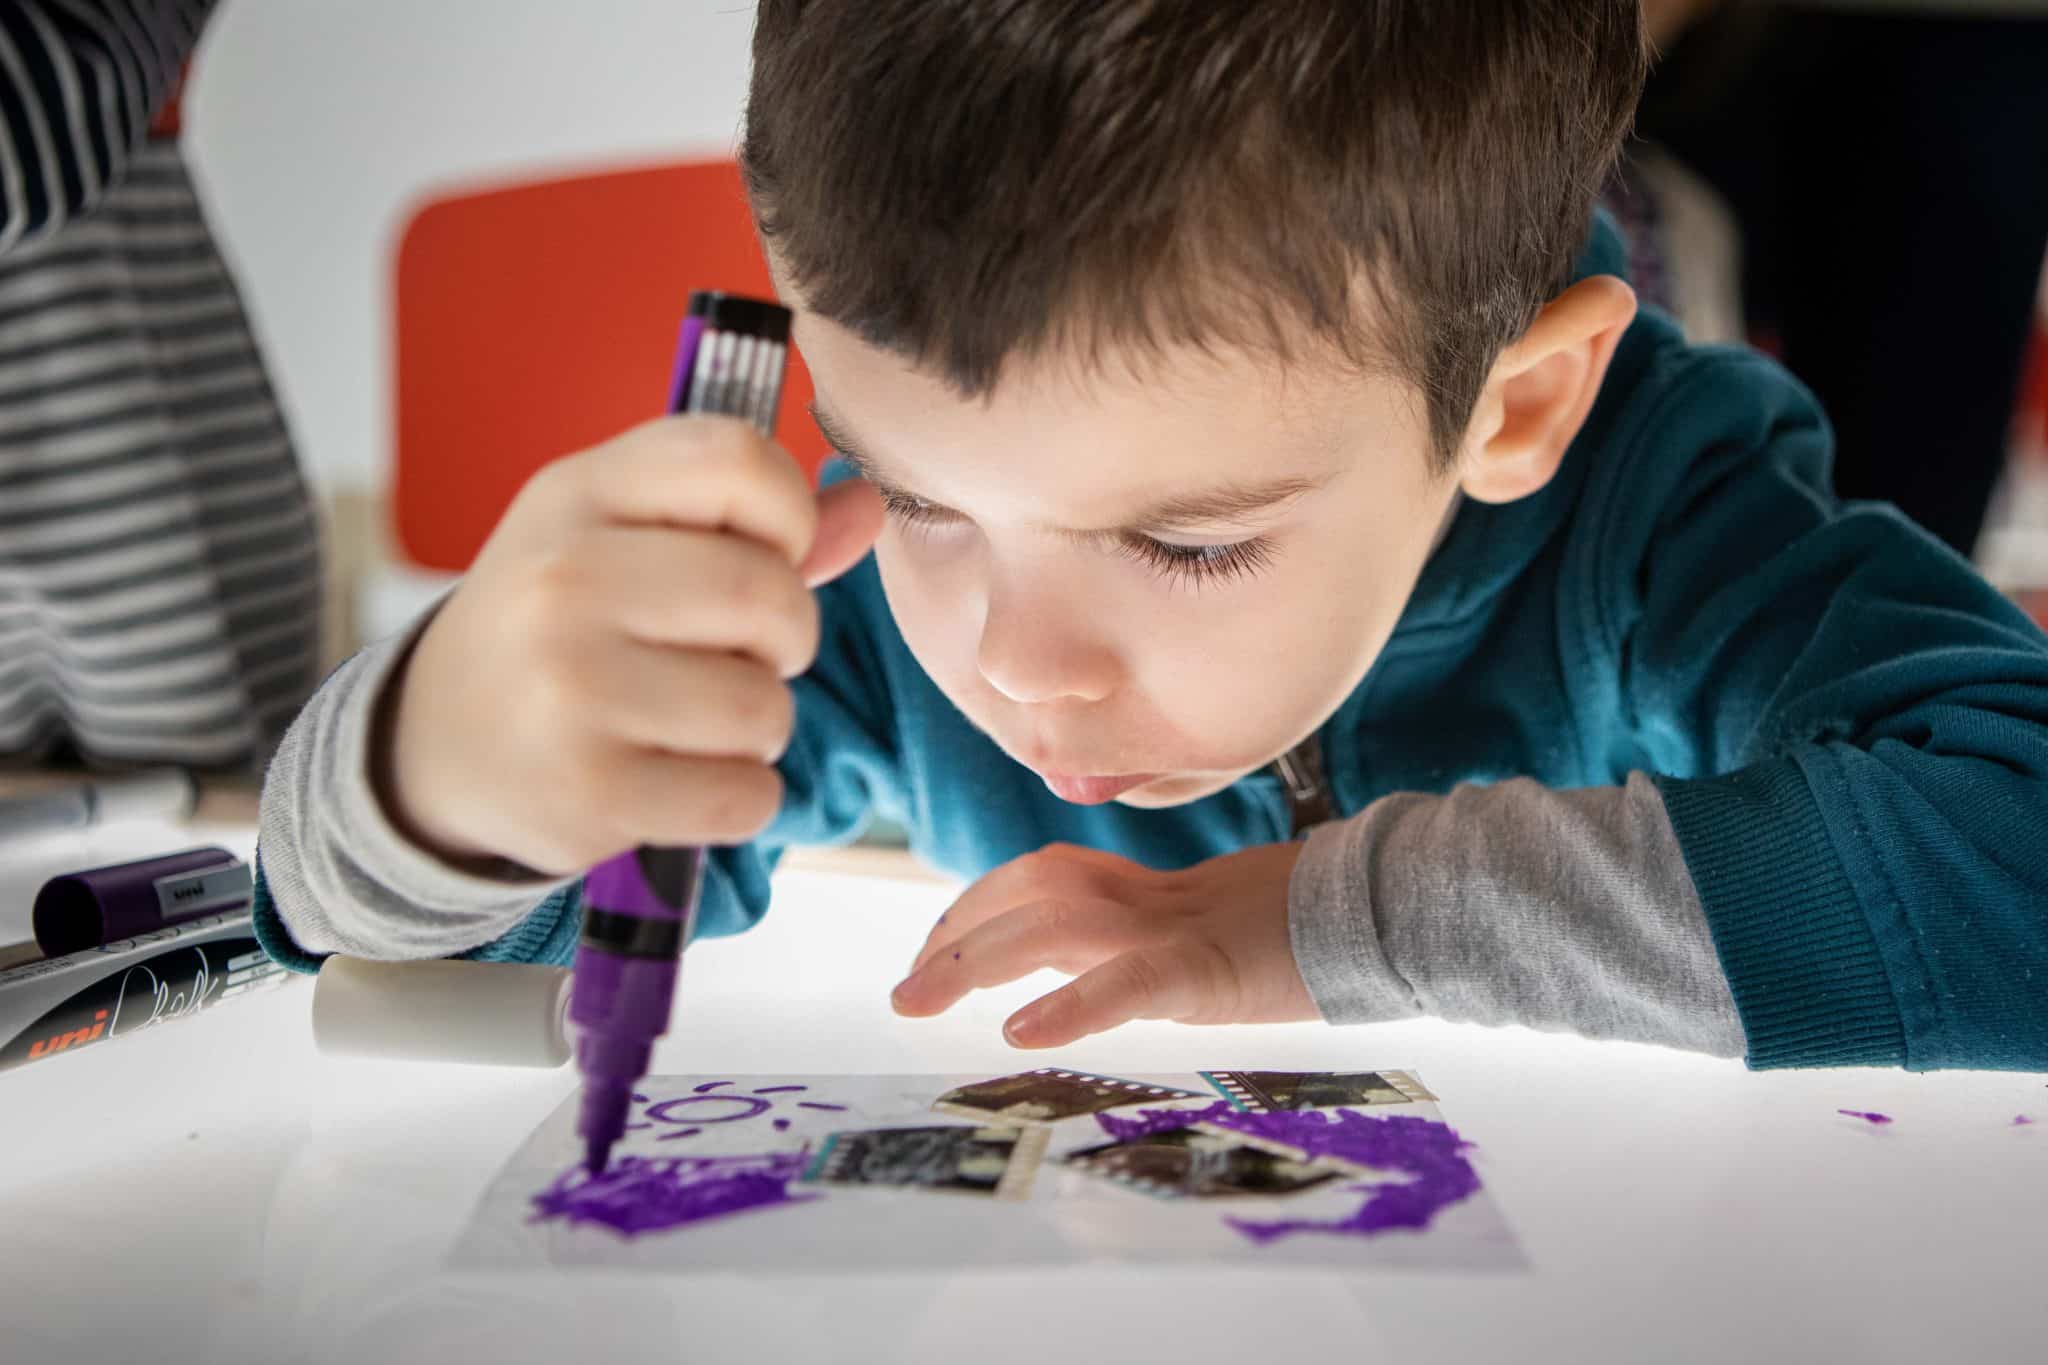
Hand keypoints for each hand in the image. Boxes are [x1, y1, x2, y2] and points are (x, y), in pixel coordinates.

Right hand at [382, 416, 883, 872]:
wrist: (436, 746)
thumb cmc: (559, 625)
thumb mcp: (620, 538)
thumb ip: (746, 519)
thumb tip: (869, 506)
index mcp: (578, 494)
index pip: (738, 459)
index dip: (787, 513)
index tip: (766, 552)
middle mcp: (563, 580)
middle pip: (770, 594)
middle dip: (787, 637)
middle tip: (743, 655)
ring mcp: (570, 689)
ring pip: (765, 706)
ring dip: (759, 725)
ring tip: (698, 721)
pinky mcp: (589, 792)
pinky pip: (744, 796)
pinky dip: (739, 797)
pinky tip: (683, 778)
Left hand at [890, 841, 1318, 1046]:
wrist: (1387, 914)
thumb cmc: (1303, 932)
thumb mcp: (1208, 932)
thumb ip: (1145, 939)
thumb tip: (1082, 970)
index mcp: (1148, 890)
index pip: (1038, 878)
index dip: (976, 905)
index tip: (932, 950)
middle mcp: (1149, 899)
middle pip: (1028, 891)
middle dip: (955, 935)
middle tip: (905, 992)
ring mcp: (1177, 929)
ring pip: (1054, 925)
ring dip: (978, 959)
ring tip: (924, 999)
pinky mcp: (1209, 969)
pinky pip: (1128, 982)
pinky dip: (1071, 1005)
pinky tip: (1022, 1033)